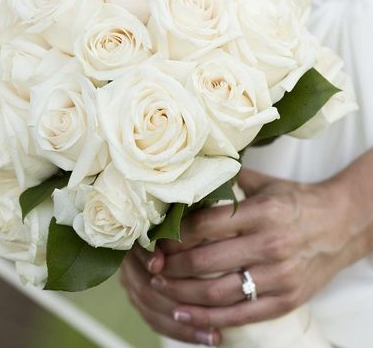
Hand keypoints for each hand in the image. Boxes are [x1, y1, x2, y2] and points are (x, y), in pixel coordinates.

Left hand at [120, 167, 361, 344]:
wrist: (343, 225)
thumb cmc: (297, 201)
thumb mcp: (265, 184)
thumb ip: (228, 180)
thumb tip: (191, 175)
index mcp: (261, 212)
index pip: (205, 225)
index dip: (175, 234)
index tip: (156, 238)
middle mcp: (270, 244)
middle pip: (206, 260)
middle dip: (172, 265)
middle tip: (152, 265)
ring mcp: (279, 276)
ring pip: (219, 291)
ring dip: (183, 293)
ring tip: (161, 288)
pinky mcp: (286, 299)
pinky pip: (242, 313)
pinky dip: (210, 319)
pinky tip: (186, 315)